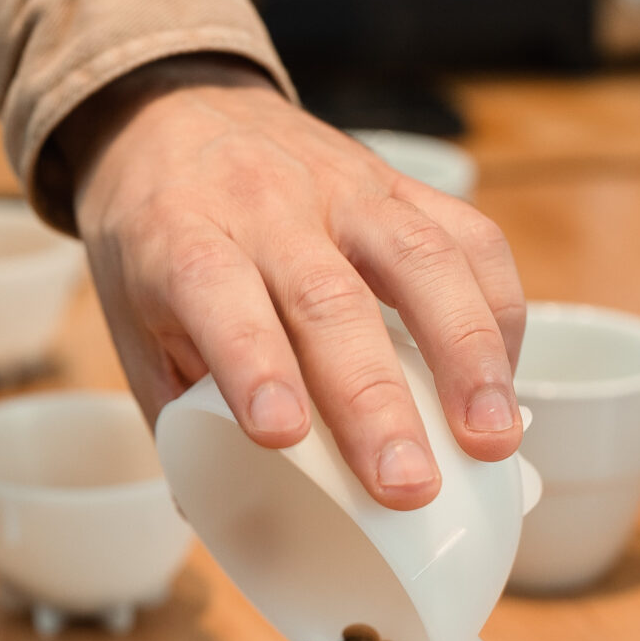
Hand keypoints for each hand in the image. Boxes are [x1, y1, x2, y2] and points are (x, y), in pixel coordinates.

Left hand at [63, 58, 524, 510]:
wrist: (171, 112)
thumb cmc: (156, 244)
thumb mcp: (134, 323)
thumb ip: (180, 416)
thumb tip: (242, 528)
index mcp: (182, 240)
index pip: (216, 294)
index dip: (252, 362)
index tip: (281, 436)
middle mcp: (266, 207)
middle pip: (329, 300)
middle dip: (374, 399)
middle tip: (407, 486)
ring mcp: (342, 188)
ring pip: (419, 259)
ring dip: (466, 354)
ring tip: (494, 438)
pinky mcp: (398, 181)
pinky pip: (467, 236)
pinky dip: (495, 310)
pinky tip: (505, 377)